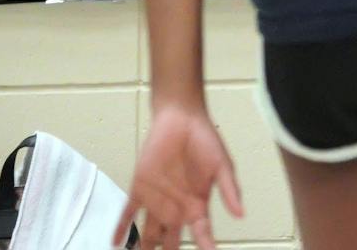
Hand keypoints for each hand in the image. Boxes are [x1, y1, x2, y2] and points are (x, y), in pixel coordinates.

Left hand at [115, 102, 243, 249]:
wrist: (181, 118)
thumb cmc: (204, 139)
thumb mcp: (222, 164)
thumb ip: (229, 190)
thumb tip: (241, 214)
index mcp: (197, 203)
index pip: (201, 232)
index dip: (204, 245)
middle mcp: (176, 206)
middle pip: (171, 238)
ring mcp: (156, 199)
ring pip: (148, 232)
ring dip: (143, 247)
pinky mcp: (140, 188)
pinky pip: (128, 212)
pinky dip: (121, 228)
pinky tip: (115, 241)